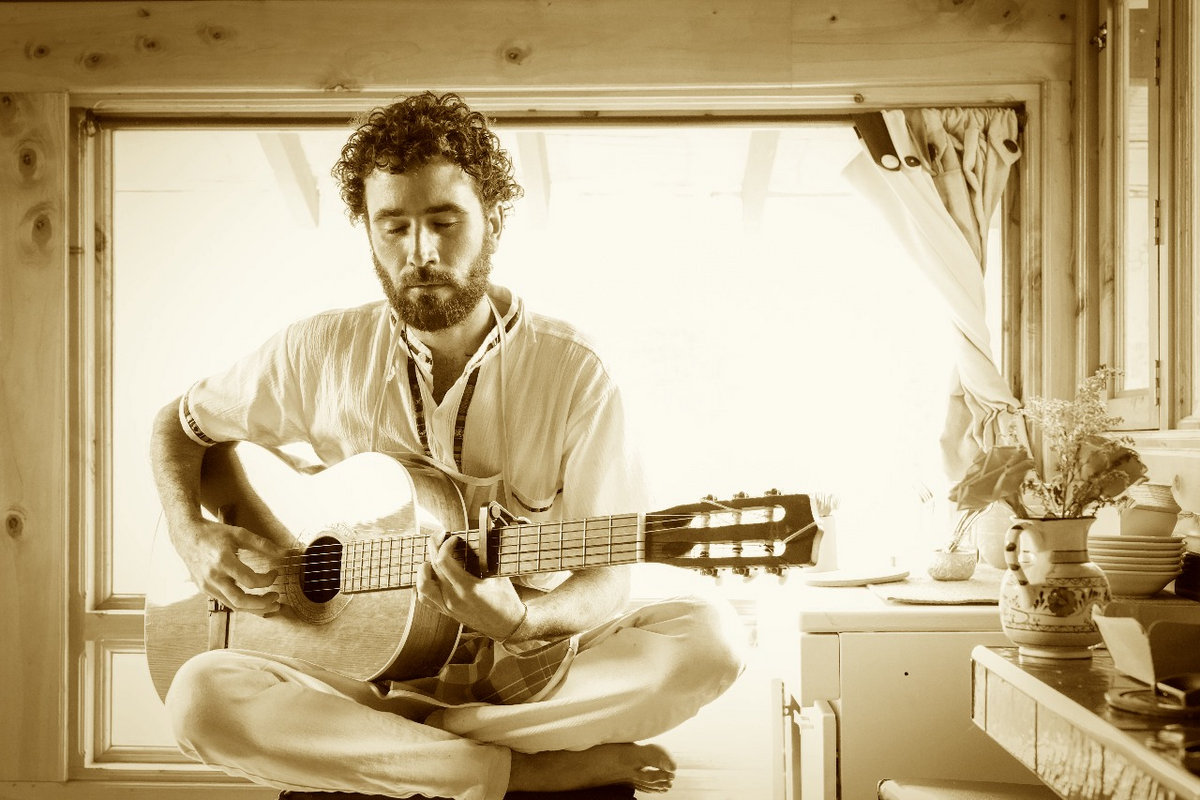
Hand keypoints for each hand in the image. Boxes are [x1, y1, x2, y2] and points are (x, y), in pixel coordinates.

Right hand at [170, 517, 289, 614]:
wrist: (187, 536)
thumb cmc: (215, 533)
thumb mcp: (240, 533)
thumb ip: (263, 544)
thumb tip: (285, 553)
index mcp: (223, 561)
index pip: (250, 581)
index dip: (267, 580)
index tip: (275, 573)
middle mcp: (213, 577)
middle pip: (241, 601)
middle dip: (263, 604)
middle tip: (277, 598)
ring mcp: (207, 586)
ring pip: (233, 606)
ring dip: (254, 609)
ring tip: (271, 605)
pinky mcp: (204, 590)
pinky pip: (226, 602)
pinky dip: (242, 605)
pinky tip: (255, 603)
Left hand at [416, 532, 526, 640]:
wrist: (507, 626)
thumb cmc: (506, 601)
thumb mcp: (498, 577)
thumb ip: (487, 557)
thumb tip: (483, 535)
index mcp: (467, 588)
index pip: (443, 561)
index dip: (445, 545)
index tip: (454, 538)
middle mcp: (453, 599)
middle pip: (432, 568)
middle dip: (434, 547)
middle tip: (439, 536)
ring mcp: (447, 607)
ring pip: (422, 586)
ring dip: (424, 569)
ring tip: (432, 559)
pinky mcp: (446, 612)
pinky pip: (426, 599)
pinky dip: (424, 585)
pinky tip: (431, 576)